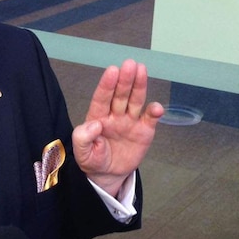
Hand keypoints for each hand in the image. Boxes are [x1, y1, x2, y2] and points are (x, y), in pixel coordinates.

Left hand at [72, 60, 163, 196]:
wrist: (108, 174)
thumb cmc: (93, 159)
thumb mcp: (82, 153)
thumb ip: (83, 138)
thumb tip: (94, 124)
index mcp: (98, 117)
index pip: (102, 98)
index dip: (107, 84)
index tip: (112, 70)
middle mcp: (114, 115)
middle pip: (120, 95)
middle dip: (125, 79)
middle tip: (130, 64)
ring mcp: (130, 121)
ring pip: (135, 101)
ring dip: (139, 86)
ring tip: (141, 70)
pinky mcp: (144, 130)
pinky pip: (150, 118)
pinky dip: (154, 112)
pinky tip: (156, 107)